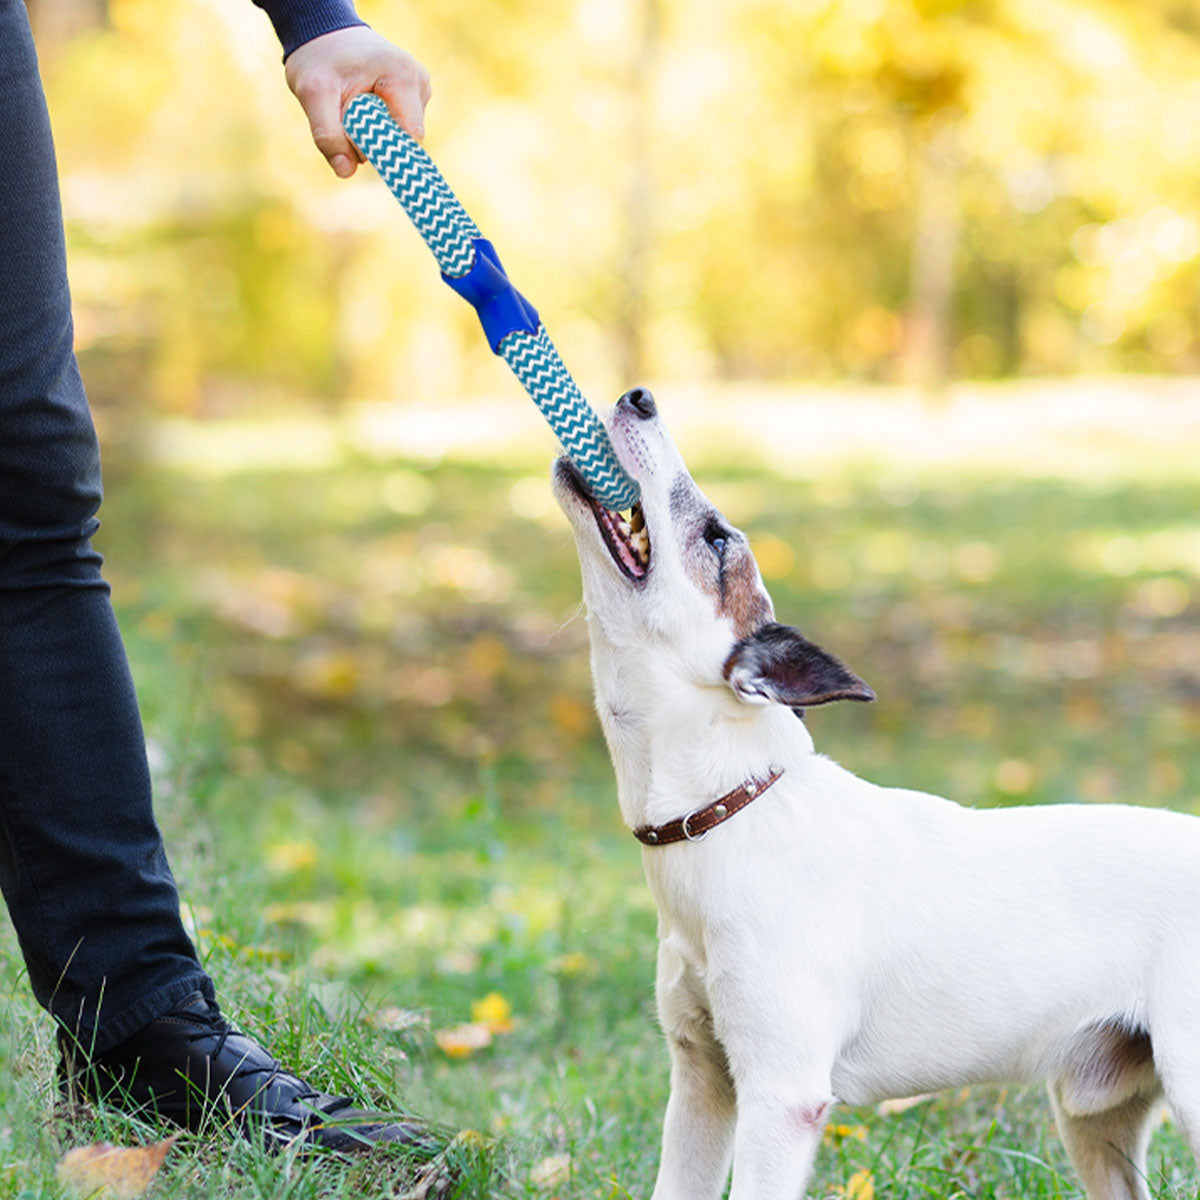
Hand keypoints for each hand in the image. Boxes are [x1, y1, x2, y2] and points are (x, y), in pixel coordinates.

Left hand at [284, 26, 430, 177]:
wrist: (324, 34)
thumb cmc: (319, 59)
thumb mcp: (312, 93)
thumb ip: (328, 135)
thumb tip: (345, 172)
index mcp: (403, 77)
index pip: (408, 137)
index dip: (384, 151)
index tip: (357, 150)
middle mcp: (419, 83)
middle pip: (403, 139)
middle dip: (373, 140)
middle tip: (345, 115)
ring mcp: (420, 91)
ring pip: (400, 137)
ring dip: (373, 134)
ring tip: (352, 107)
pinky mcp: (414, 98)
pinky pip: (397, 128)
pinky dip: (377, 127)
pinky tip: (363, 107)